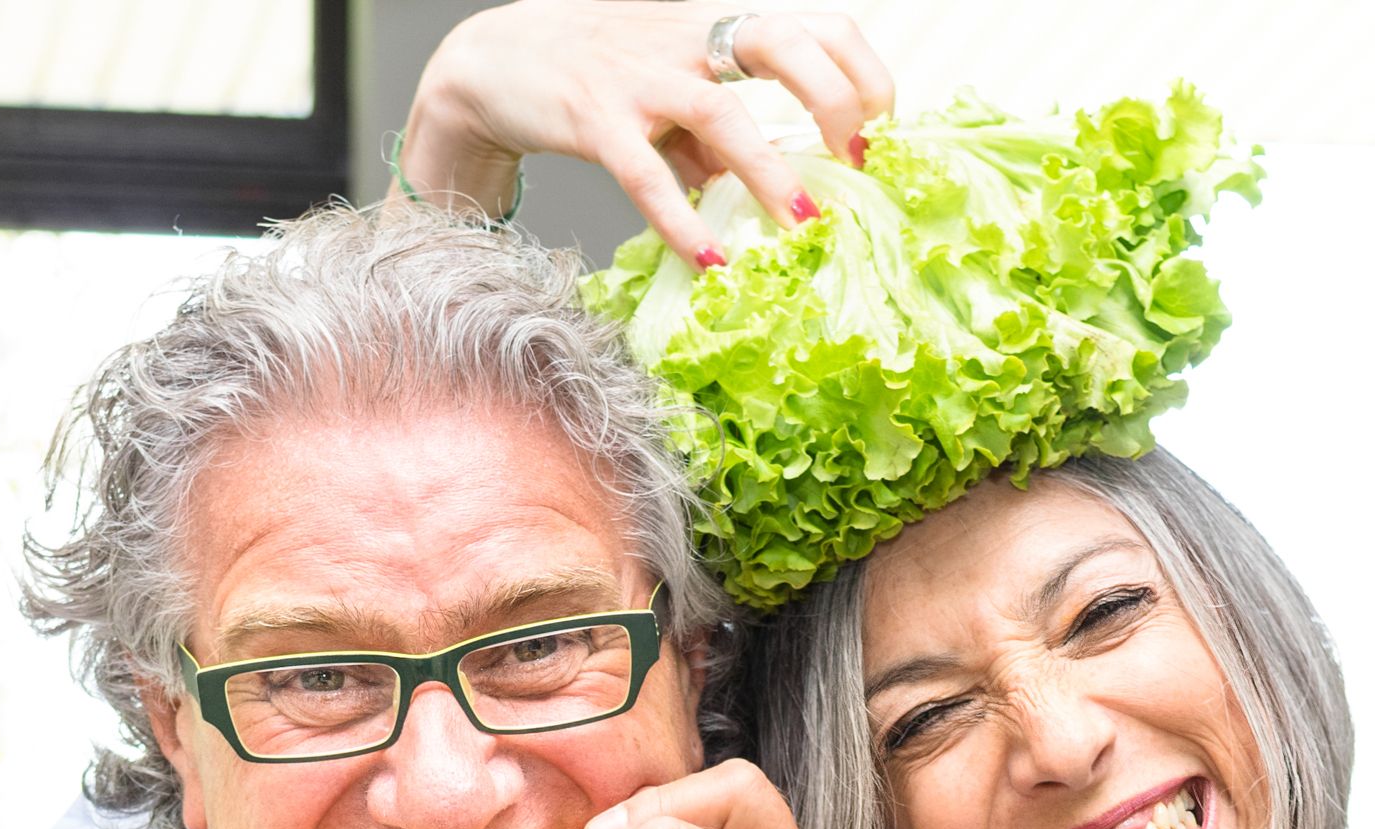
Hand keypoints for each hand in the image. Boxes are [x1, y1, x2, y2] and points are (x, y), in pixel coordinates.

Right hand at [399, 1, 895, 265]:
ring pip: (723, 111)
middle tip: (858, 162)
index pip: (815, 25)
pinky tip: (712, 257)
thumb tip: (768, 194)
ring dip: (771, 170)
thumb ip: (717, 139)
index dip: (860, 72)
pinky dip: (682, 219)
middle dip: (834, 100)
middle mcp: (687, 38)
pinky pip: (646, 174)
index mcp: (717, 26)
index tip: (879, 129)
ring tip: (804, 223)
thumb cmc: (598, 77)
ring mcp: (640, 76)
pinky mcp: (593, 119)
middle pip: (784, 43)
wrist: (495, 60)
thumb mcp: (670, 95)